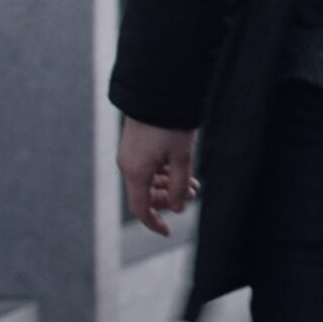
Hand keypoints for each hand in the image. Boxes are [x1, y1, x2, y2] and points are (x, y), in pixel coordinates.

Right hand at [118, 117, 199, 236]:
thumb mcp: (182, 157)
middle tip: (193, 193)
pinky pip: (148, 166)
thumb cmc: (170, 124)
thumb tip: (179, 208)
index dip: (154, 222)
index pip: (140, 209)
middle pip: (146, 194)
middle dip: (169, 198)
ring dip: (170, 184)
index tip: (168, 231)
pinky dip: (164, 172)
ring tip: (194, 183)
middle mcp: (128, 165)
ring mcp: (130, 153)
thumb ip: (179, 186)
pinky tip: (181, 170)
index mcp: (136, 172)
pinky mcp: (136, 143)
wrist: (157, 90)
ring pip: (149, 179)